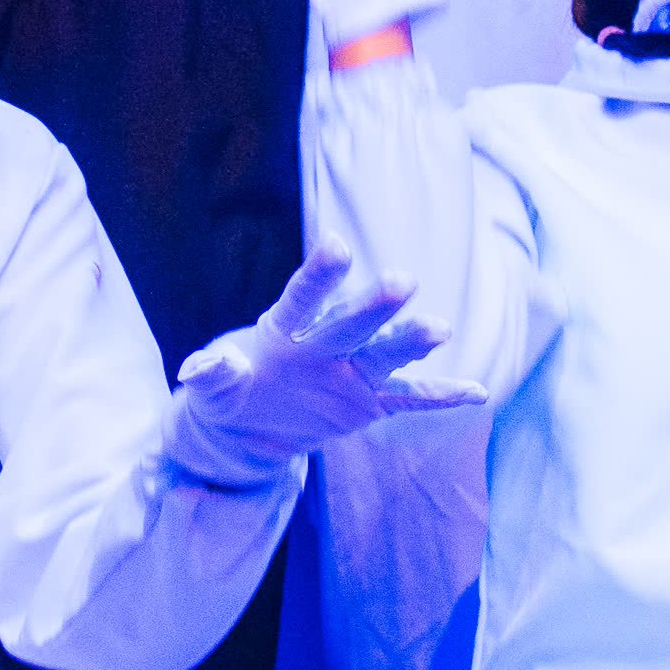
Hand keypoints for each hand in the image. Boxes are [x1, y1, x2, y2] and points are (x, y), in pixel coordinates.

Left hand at [173, 245, 470, 476]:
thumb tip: (196, 367)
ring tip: (440, 328)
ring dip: (411, 342)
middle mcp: (325, 343)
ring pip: (385, 354)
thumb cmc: (230, 392)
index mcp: (285, 328)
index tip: (336, 245)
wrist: (249, 424)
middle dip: (374, 305)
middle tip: (401, 281)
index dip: (320, 274)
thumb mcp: (213, 390)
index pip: (304, 297)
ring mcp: (351, 371)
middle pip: (352, 322)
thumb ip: (211, 375)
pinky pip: (408, 398)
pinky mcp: (368, 402)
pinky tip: (474, 392)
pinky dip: (438, 396)